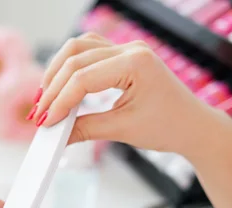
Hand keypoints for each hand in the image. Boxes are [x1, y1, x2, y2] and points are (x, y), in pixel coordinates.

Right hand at [32, 32, 227, 159]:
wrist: (192, 125)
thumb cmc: (168, 126)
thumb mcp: (122, 130)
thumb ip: (84, 129)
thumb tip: (55, 134)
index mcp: (135, 63)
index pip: (82, 78)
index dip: (59, 101)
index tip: (44, 122)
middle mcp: (130, 49)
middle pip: (75, 59)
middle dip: (53, 88)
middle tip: (39, 114)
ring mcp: (126, 49)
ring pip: (78, 48)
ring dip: (57, 72)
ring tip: (45, 99)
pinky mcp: (121, 56)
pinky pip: (87, 51)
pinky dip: (70, 67)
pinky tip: (60, 85)